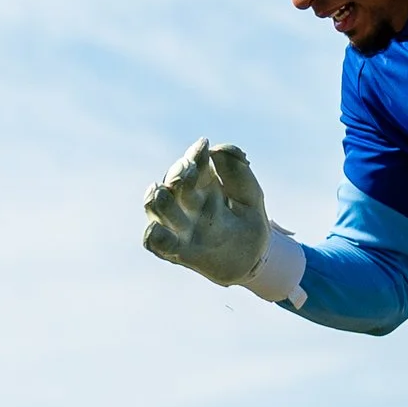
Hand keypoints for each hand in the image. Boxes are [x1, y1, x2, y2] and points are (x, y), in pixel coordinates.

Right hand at [142, 138, 269, 286]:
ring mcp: (179, 226)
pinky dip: (153, 236)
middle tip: (190, 170)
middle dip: (178, 175)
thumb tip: (218, 150)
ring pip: (158, 209)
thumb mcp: (251, 197)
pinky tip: (155, 229)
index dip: (195, 155)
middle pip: (172, 184)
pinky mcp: (177, 251)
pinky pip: (156, 243)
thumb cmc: (248, 224)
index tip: (204, 146)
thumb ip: (239, 175)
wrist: (254, 261)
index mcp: (203, 186)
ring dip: (159, 200)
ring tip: (163, 191)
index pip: (193, 165)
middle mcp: (186, 204)